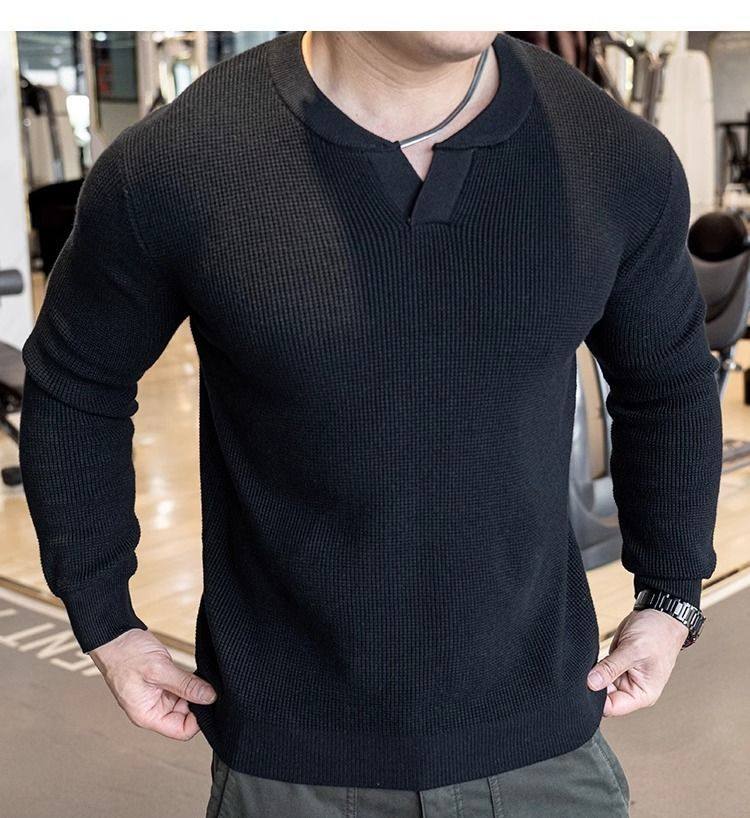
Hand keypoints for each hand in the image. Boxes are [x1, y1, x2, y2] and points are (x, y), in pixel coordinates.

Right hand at [89, 628, 216, 740]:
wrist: (115, 636)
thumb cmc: (126, 655)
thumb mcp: (159, 670)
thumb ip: (186, 685)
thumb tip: (210, 698)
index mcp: (147, 715)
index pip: (182, 730)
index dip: (199, 720)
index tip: (210, 701)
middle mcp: (153, 710)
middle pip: (186, 716)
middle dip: (199, 703)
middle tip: (210, 686)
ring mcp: (158, 696)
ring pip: (186, 701)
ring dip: (195, 690)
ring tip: (201, 676)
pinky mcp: (162, 683)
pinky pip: (182, 688)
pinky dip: (191, 681)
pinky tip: (196, 672)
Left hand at [586, 607, 688, 716]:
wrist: (660, 615)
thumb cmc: (657, 634)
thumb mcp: (633, 651)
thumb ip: (611, 668)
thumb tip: (591, 684)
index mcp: (642, 694)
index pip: (613, 707)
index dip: (596, 700)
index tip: (583, 686)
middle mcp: (632, 688)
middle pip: (603, 697)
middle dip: (591, 687)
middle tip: (580, 673)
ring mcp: (623, 676)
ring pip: (599, 683)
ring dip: (591, 675)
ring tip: (584, 664)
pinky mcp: (615, 664)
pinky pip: (600, 670)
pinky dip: (592, 666)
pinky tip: (587, 659)